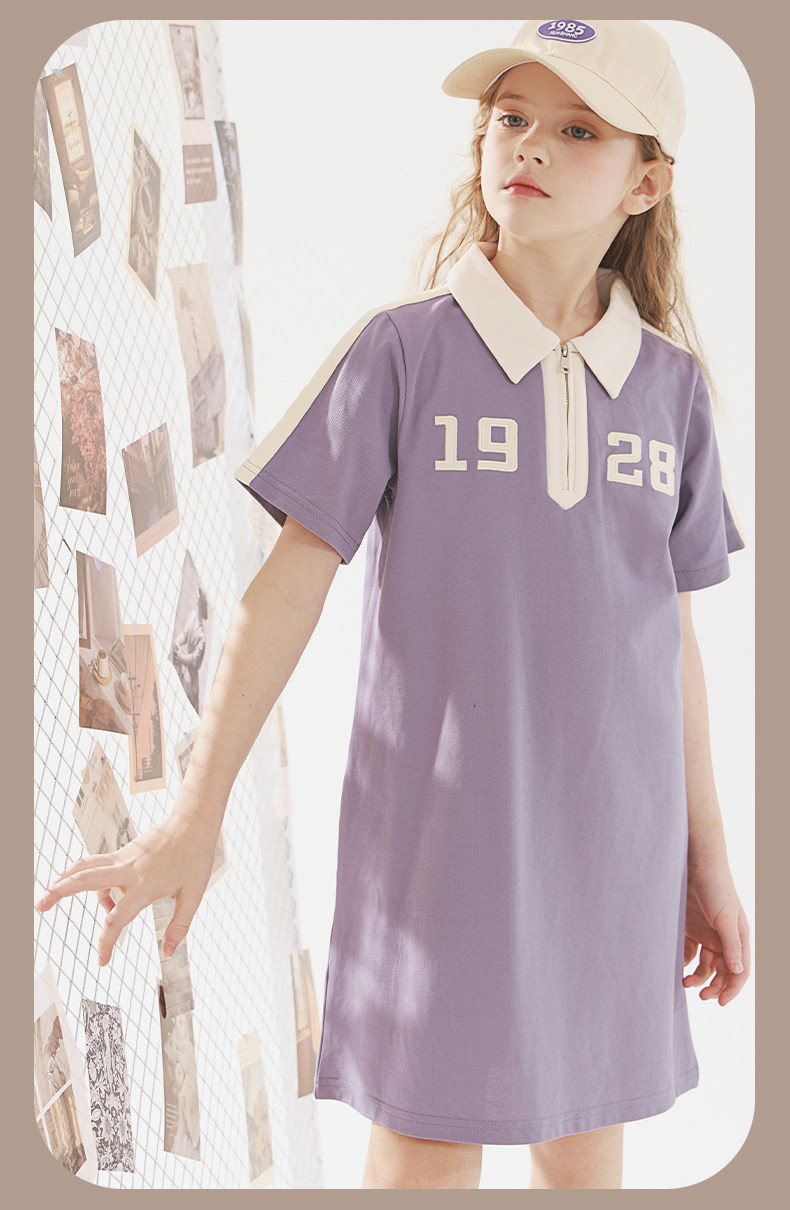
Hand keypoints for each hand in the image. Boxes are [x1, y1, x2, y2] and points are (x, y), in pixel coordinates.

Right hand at [34, 806, 218, 966]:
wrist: (193, 824)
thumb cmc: (195, 859)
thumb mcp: (193, 895)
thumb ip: (179, 926)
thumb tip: (168, 952)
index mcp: (145, 886)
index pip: (118, 919)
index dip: (106, 942)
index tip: (102, 961)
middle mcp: (128, 871)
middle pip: (86, 880)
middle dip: (60, 892)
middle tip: (41, 905)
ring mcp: (123, 859)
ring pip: (86, 866)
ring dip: (64, 878)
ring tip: (48, 894)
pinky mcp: (122, 853)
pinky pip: (97, 865)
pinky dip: (88, 878)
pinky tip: (103, 898)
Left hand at [683, 857, 750, 1005]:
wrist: (694, 864)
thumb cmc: (715, 887)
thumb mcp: (725, 917)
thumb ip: (731, 945)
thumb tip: (738, 972)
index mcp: (739, 937)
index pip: (740, 971)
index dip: (733, 989)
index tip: (720, 1003)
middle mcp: (724, 938)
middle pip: (722, 971)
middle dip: (714, 986)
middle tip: (700, 996)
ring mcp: (707, 933)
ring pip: (705, 964)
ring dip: (698, 977)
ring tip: (685, 983)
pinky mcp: (690, 928)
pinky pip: (689, 952)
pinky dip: (685, 961)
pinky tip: (678, 965)